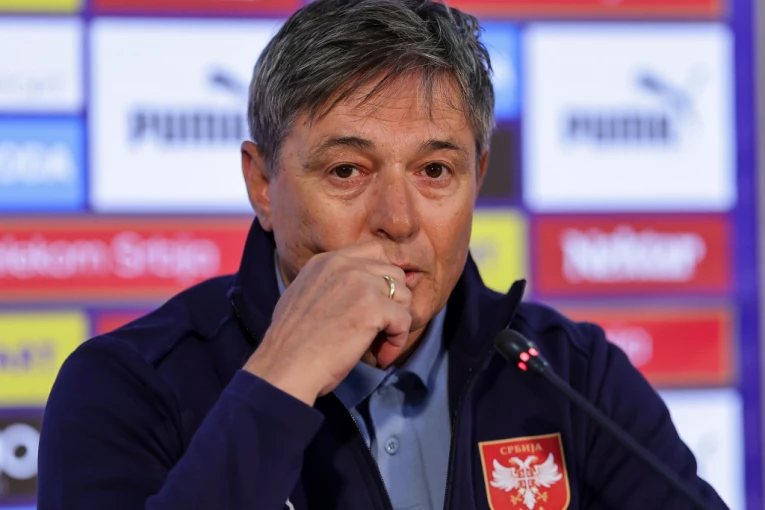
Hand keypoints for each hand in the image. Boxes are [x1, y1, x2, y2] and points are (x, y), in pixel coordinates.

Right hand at [243, 243, 412, 405]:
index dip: (382, 278)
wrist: (285, 366)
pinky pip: (404, 320)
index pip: (374, 252)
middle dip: (394, 301)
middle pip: (394, 272)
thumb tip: (358, 292)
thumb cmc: (291, 343)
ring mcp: (360, 283)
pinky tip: (382, 355)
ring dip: (397, 321)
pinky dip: (397, 341)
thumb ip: (330, 284)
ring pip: (404, 294)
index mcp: (326, 260)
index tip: (376, 303)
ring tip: (380, 343)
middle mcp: (344, 264)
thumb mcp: (303, 296)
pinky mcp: (373, 307)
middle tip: (381, 328)